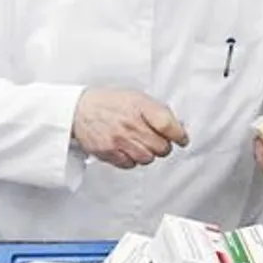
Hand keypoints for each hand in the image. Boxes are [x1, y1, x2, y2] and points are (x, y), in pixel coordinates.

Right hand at [75, 88, 189, 169]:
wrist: (79, 109)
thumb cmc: (110, 103)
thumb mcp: (136, 97)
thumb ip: (157, 112)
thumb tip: (179, 127)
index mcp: (140, 106)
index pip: (168, 126)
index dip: (179, 135)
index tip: (182, 139)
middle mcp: (130, 124)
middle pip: (161, 147)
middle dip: (163, 146)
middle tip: (157, 141)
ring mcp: (118, 139)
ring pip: (147, 159)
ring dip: (148, 154)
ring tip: (140, 144)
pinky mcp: (108, 152)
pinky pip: (130, 165)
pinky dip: (132, 160)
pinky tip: (127, 149)